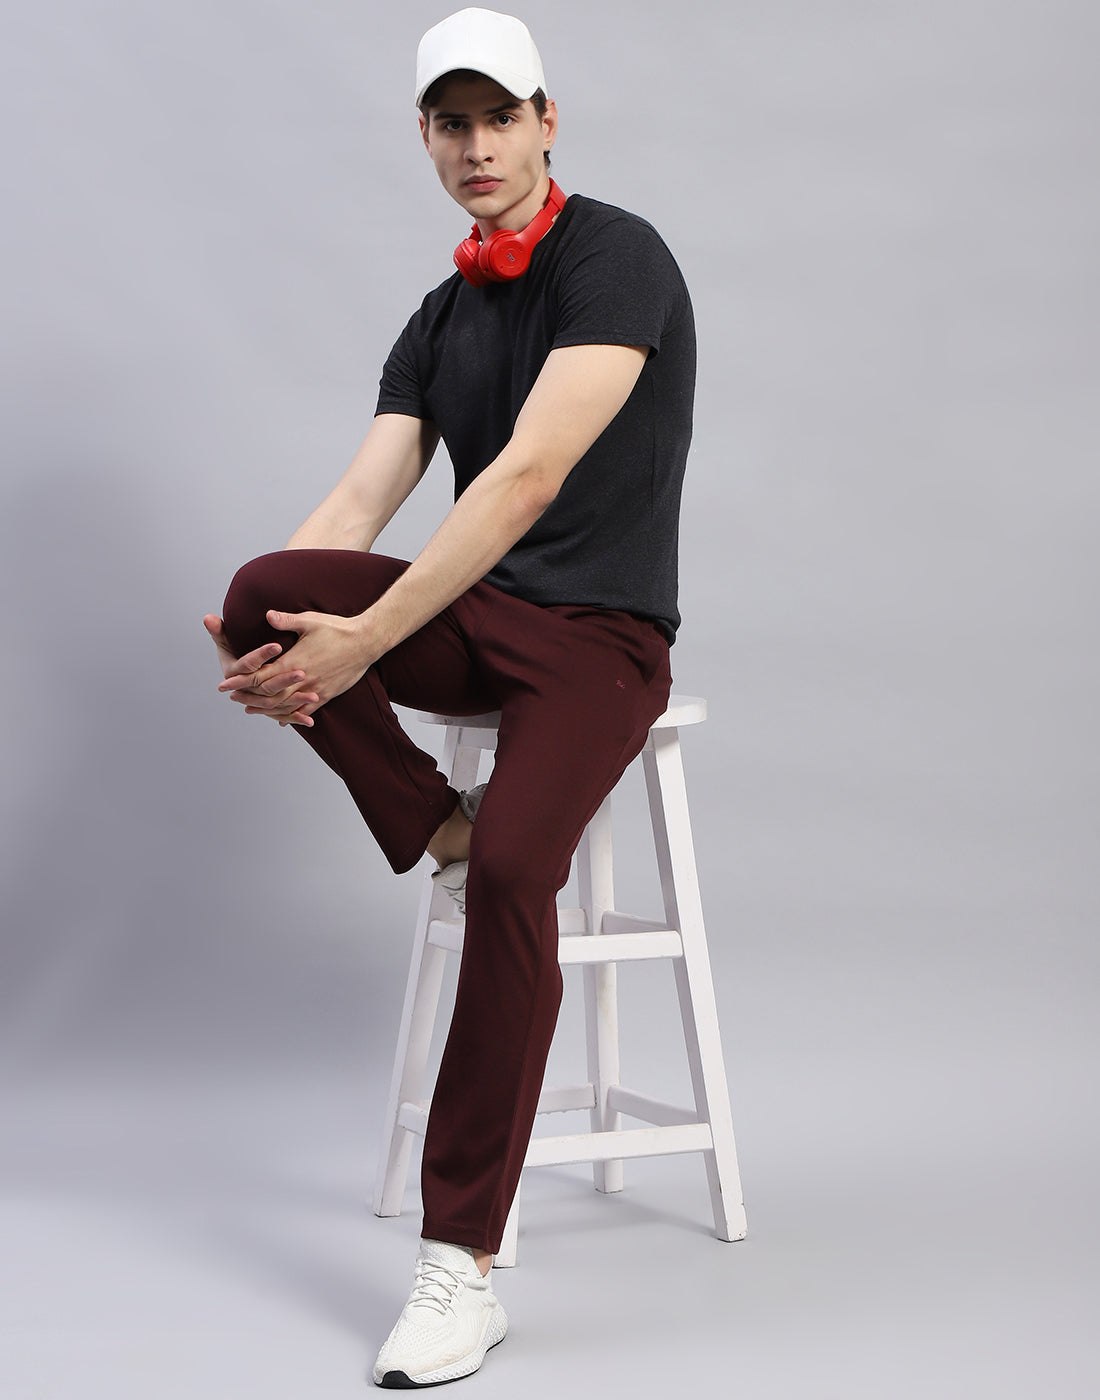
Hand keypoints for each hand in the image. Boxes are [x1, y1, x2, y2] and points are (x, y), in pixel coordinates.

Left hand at [215, 609, 376, 724]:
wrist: (366, 642)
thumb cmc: (337, 628)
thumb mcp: (309, 620)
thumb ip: (286, 620)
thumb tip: (267, 615)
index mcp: (293, 661)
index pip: (259, 675)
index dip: (240, 680)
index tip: (224, 684)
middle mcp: (302, 679)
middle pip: (268, 695)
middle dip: (248, 697)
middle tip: (232, 698)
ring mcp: (315, 689)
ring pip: (285, 705)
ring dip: (266, 709)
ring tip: (252, 710)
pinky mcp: (327, 693)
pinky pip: (306, 710)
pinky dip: (292, 716)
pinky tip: (284, 720)